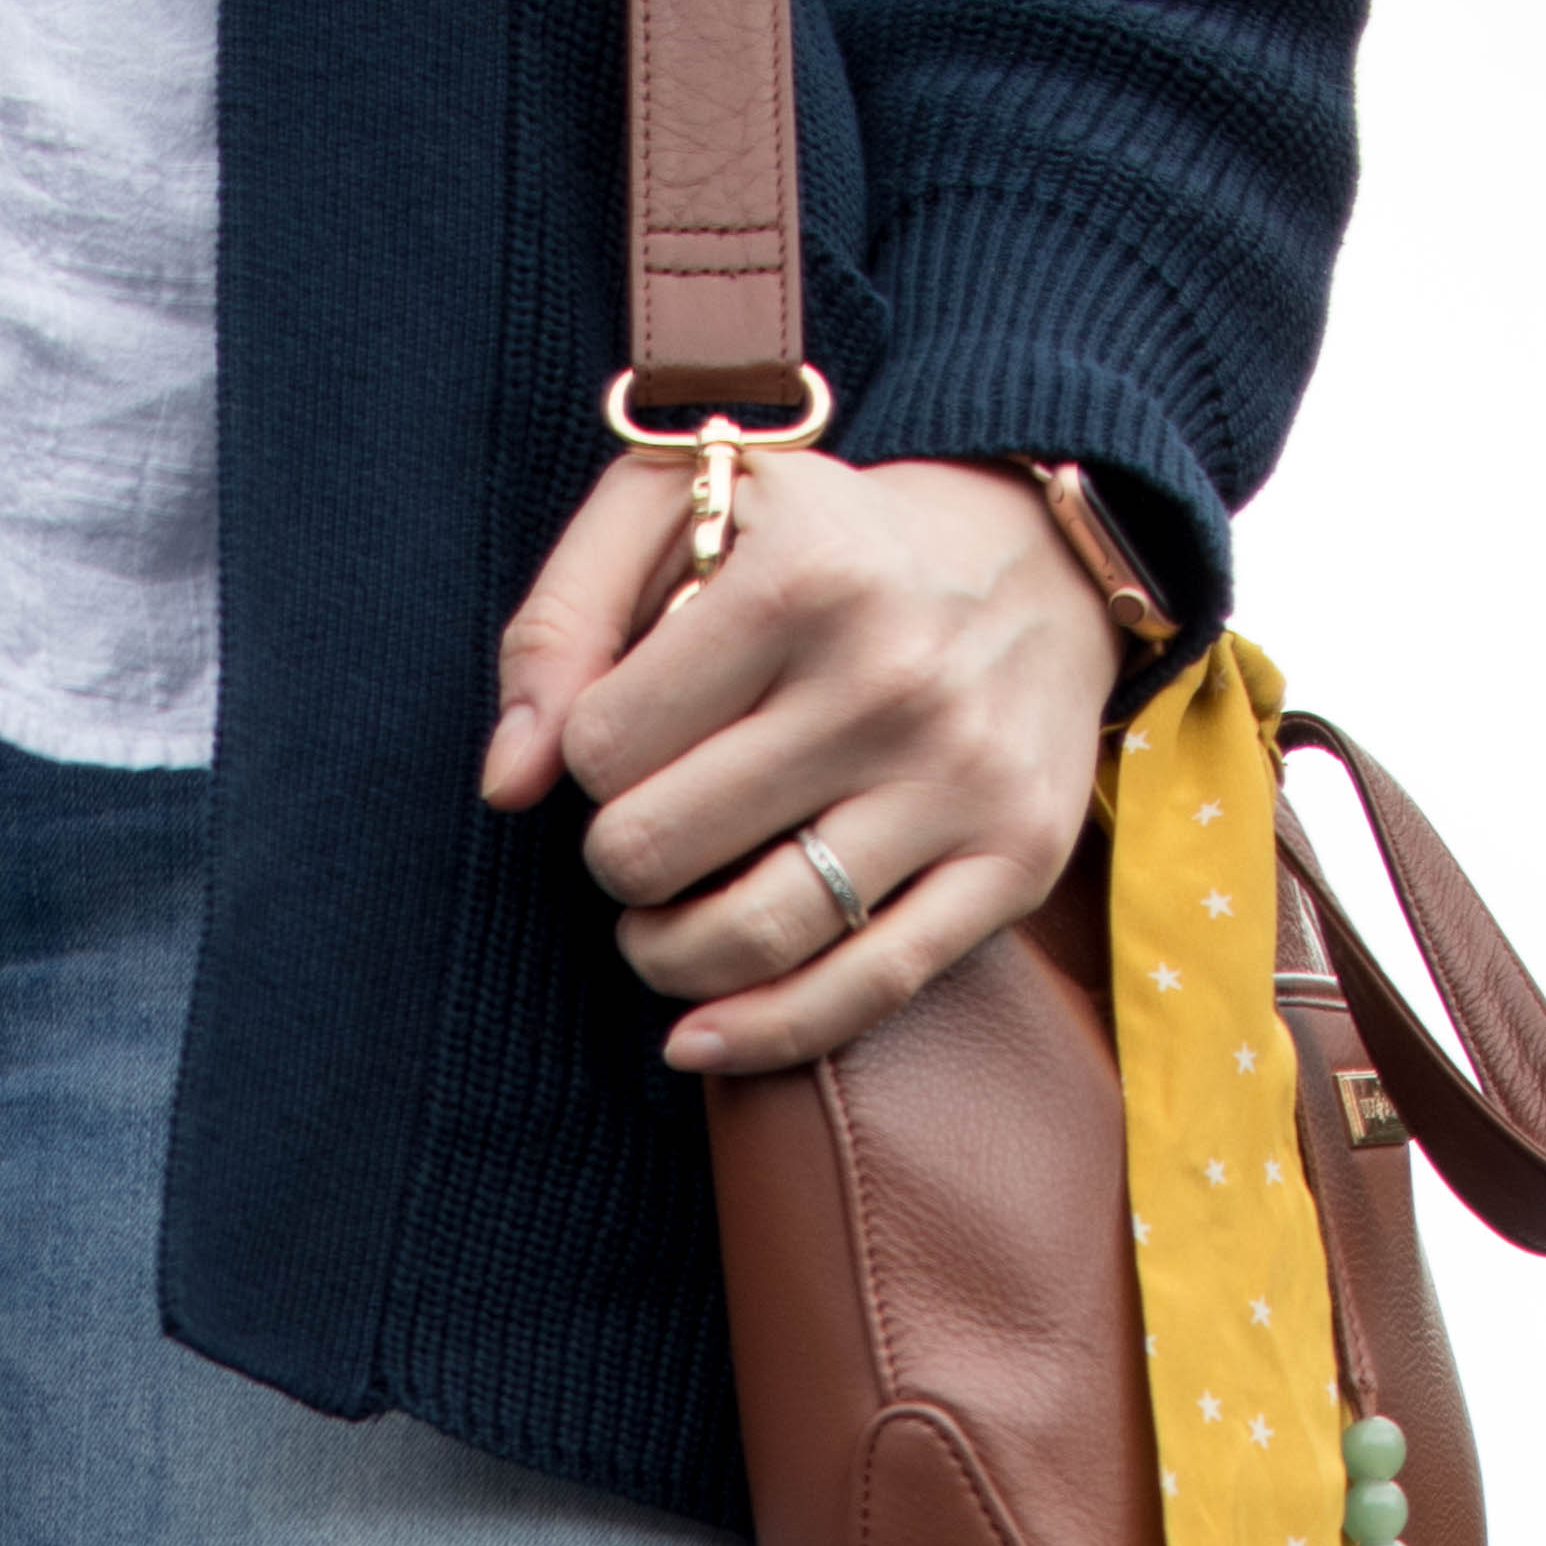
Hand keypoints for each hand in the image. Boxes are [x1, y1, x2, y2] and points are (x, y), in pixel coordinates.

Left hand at [482, 449, 1122, 1073]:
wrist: (1037, 557)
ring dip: (667, 956)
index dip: (586, 756)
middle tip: (639, 834)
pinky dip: (761, 1035)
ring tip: (660, 923)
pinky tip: (697, 1036)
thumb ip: (561, 619)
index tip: (626, 736)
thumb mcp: (679, 509)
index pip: (605, 744)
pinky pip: (864, 991)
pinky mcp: (1011, 861)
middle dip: (619, 858)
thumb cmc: (822, 540)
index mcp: (803, 577)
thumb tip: (508, 781)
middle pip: (659, 850)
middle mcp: (891, 678)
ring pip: (752, 937)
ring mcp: (959, 779)